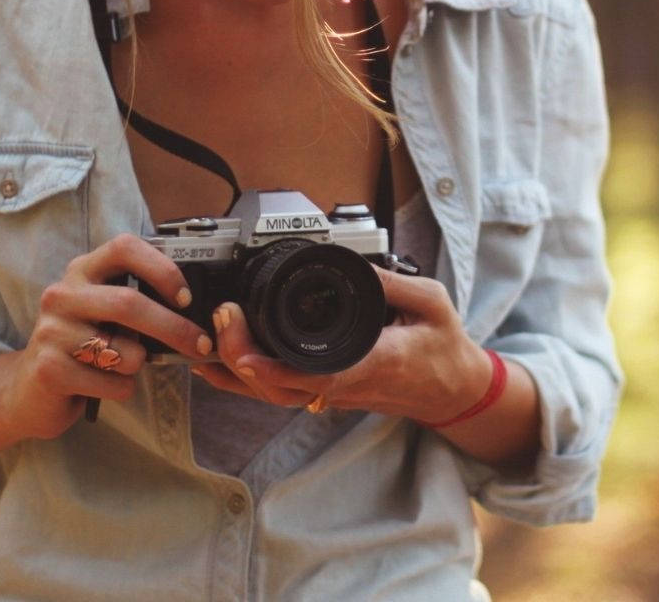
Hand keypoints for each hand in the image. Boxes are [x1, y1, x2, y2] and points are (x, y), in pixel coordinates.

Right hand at [0, 233, 214, 440]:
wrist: (30, 391)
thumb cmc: (83, 347)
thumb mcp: (106, 313)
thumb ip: (138, 300)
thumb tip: (195, 309)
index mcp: (83, 271)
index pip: (125, 248)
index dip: (162, 269)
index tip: (186, 298)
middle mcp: (62, 294)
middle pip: (129, 303)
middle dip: (174, 327)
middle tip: (201, 345)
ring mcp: (51, 331)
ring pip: (123, 350)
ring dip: (138, 364)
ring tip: (124, 366)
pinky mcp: (49, 368)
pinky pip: (111, 382)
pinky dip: (122, 388)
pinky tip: (105, 385)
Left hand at [192, 265, 491, 422]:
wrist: (452, 391)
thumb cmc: (444, 349)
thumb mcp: (432, 303)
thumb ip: (393, 282)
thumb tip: (353, 263)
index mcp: (373, 362)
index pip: (315, 374)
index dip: (272, 368)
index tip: (241, 350)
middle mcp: (346, 385)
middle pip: (280, 388)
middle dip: (240, 358)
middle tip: (223, 318)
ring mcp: (333, 395)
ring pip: (273, 395)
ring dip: (235, 372)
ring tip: (206, 338)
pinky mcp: (326, 394)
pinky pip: (278, 393)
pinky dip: (245, 380)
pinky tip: (219, 362)